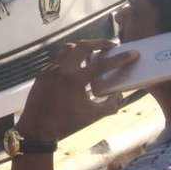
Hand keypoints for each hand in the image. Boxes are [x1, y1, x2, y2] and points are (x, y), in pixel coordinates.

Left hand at [16, 39, 137, 141]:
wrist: (37, 126)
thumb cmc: (66, 122)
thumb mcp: (93, 115)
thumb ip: (110, 105)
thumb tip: (120, 95)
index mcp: (76, 79)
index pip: (103, 64)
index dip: (120, 59)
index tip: (133, 53)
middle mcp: (62, 69)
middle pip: (83, 46)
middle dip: (99, 43)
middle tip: (110, 46)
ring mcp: (50, 69)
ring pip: (67, 49)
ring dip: (81, 48)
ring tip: (92, 53)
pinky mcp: (42, 73)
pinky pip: (58, 59)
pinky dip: (69, 59)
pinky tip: (75, 67)